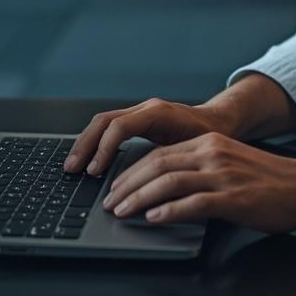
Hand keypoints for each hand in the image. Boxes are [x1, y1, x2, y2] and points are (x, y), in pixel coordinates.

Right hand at [64, 98, 232, 174]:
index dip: (104, 149)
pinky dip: (95, 142)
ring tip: (73, 165)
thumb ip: (174, 163)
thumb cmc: (214, 138)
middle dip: (85, 145)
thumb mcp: (196, 151)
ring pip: (103, 122)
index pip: (120, 126)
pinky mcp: (138, 121)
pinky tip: (88, 159)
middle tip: (72, 169)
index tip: (94, 171)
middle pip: (104, 121)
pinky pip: (109, 127)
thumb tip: (153, 186)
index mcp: (159, 113)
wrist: (223, 121)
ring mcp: (141, 113)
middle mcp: (147, 109)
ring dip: (85, 144)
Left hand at [102, 132, 295, 233]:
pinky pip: (192, 203)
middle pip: (157, 165)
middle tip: (111, 202)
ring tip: (123, 212)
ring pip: (168, 182)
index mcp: (210, 143)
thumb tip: (171, 188)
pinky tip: (153, 220)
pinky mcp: (232, 197)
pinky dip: (168, 211)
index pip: (159, 154)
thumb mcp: (232, 164)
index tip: (117, 186)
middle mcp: (212, 153)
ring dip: (140, 199)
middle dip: (128, 185)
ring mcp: (222, 175)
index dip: (132, 171)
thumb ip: (203, 170)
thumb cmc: (273, 182)